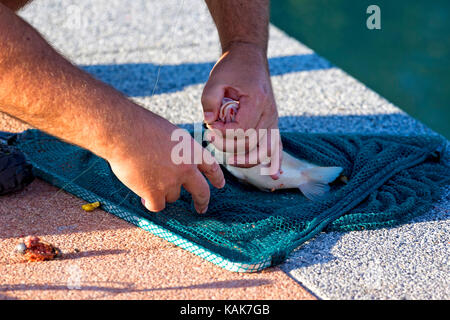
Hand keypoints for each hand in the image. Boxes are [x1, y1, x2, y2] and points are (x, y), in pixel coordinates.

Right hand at [107, 108, 224, 213]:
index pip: (211, 166)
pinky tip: (143, 197)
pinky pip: (157, 206)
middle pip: (201, 191)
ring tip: (148, 180)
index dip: (217, 177)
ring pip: (173, 197)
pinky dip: (150, 202)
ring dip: (163, 192)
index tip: (220, 185)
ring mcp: (171, 182)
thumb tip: (173, 165)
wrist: (124, 133)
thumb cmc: (141, 127)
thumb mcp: (170, 133)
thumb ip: (177, 151)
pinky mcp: (155, 193)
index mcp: (191, 150)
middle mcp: (186, 168)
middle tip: (201, 208)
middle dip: (202, 201)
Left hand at [201, 42, 282, 178]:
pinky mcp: (273, 123)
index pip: (241, 130)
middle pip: (251, 144)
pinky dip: (275, 161)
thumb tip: (208, 122)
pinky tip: (274, 175)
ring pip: (264, 151)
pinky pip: (277, 146)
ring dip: (246, 160)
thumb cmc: (232, 68)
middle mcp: (269, 112)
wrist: (250, 57)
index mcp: (257, 101)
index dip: (223, 135)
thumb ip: (209, 101)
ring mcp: (274, 119)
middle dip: (229, 147)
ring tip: (229, 160)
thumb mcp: (215, 80)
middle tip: (211, 138)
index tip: (209, 127)